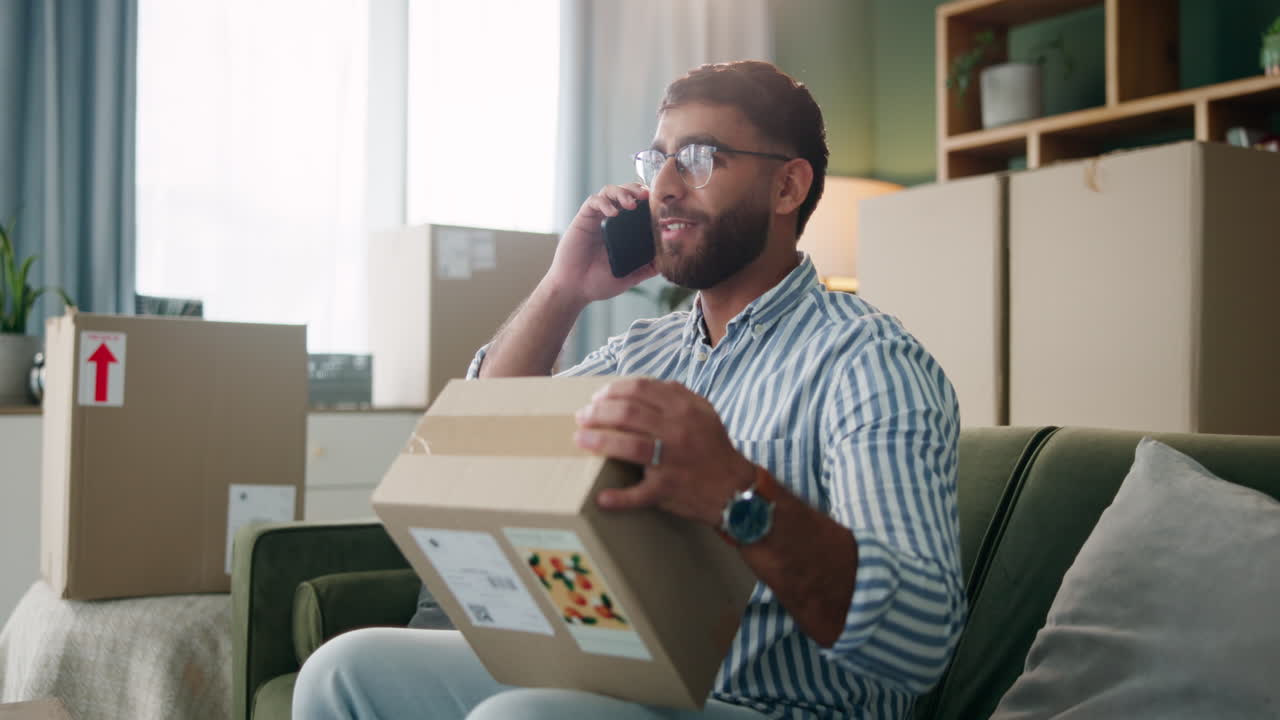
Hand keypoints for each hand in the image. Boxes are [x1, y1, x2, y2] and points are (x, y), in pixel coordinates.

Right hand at [544, 184, 657, 305]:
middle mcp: (609, 221)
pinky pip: (593, 201)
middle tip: (645, 196)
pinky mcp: (582, 219)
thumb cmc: (598, 283)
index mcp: (622, 231)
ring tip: (630, 204)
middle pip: (624, 192)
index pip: (636, 206)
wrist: (575, 289)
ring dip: (621, 192)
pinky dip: (604, 203)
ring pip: (609, 191)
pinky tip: (612, 213)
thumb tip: (667, 262)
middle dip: (635, 189)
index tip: (658, 203)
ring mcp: (596, 218)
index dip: (647, 200)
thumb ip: (647, 269)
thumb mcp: (630, 277)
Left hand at [573, 378, 756, 526]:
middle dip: (598, 413)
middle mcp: (678, 432)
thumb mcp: (704, 412)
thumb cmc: (713, 448)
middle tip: (582, 417)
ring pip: (628, 447)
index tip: (597, 397)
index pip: (640, 389)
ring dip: (598, 442)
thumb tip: (644, 385)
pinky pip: (639, 494)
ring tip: (581, 439)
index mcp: (684, 409)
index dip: (613, 391)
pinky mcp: (668, 489)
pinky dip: (619, 497)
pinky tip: (602, 498)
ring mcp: (672, 461)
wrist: (735, 488)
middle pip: (627, 414)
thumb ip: (677, 394)